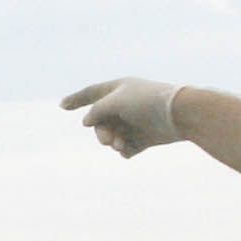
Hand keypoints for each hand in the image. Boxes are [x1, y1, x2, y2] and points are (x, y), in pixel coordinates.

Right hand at [60, 77, 184, 157]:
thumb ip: (96, 110)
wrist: (178, 114)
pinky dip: (124, 149)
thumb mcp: (114, 101)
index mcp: (118, 90)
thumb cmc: (146, 102)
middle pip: (101, 122)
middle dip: (101, 132)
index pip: (92, 93)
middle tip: (107, 139)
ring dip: (112, 142)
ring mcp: (135, 122)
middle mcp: (125, 105)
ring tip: (120, 145)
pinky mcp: (145, 138)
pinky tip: (128, 150)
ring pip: (113, 136)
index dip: (76, 99)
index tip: (62, 106)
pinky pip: (126, 147)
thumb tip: (86, 122)